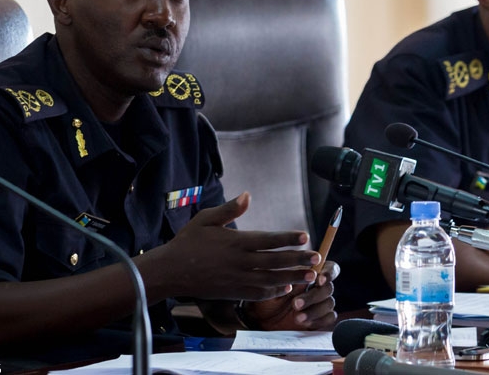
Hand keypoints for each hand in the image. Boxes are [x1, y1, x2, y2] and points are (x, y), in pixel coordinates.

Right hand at [160, 192, 319, 300]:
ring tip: (311, 276)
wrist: (171, 271)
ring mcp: (237, 279)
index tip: (305, 236)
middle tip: (318, 258)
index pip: (268, 240)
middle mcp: (240, 262)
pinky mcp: (233, 292)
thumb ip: (229, 209)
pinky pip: (257, 294)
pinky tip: (286, 288)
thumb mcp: (206, 219)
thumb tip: (247, 195)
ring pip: (271, 280)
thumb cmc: (188, 241)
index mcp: (236, 242)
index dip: (288, 238)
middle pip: (275, 261)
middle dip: (298, 260)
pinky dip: (273, 292)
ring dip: (292, 277)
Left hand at [246, 261, 339, 329]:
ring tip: (296, 317)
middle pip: (328, 288)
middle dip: (313, 296)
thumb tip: (301, 277)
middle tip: (295, 304)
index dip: (328, 273)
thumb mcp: (271, 287)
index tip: (319, 280)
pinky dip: (319, 320)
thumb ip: (286, 280)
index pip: (329, 268)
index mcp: (308, 273)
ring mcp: (319, 303)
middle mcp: (317, 287)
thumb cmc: (265, 297)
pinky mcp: (320, 319)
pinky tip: (305, 324)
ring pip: (329, 303)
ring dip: (314, 310)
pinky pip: (329, 318)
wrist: (261, 320)